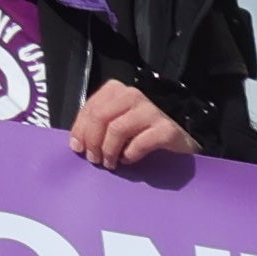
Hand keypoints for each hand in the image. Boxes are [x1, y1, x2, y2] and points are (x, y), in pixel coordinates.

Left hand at [69, 76, 197, 166]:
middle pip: (101, 116)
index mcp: (116, 90)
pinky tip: (128, 160)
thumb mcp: (116, 125)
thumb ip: (98, 127)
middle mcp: (133, 95)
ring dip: (109, 150)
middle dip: (93, 141)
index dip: (80, 130)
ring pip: (117, 129)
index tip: (78, 149)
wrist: (179, 144)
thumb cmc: (143, 135)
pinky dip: (129, 155)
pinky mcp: (166, 129)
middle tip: (94, 159)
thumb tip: (77, 144)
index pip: (90, 108)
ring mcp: (151, 110)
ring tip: (110, 164)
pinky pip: (139, 143)